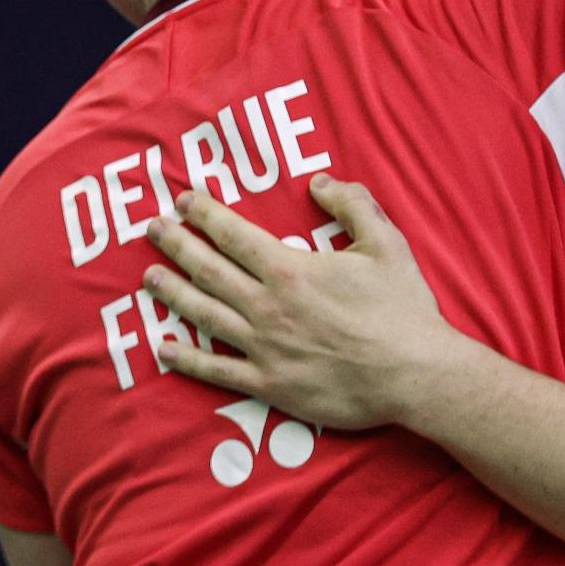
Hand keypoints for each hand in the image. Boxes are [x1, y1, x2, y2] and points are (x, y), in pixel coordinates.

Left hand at [142, 175, 470, 430]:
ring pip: (204, 314)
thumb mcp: (385, 243)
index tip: (183, 200)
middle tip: (152, 229)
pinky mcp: (269, 384)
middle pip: (208, 269)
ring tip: (148, 278)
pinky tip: (164, 349)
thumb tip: (320, 181)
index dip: (204, 214)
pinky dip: (187, 360)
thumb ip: (352, 205)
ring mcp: (263, 347)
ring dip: (173, 294)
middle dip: (176, 245)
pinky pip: (217, 371)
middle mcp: (266, 306)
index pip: (233, 234)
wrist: (416, 375)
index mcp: (290, 269)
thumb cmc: (403, 309)